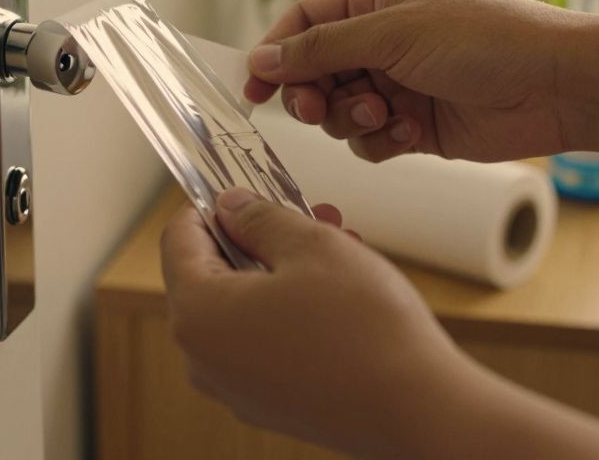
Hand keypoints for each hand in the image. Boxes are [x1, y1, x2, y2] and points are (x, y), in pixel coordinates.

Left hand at [160, 189, 476, 457]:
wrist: (419, 411)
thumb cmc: (365, 328)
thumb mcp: (311, 245)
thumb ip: (259, 218)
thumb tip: (230, 207)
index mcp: (198, 315)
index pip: (178, 239)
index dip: (210, 205)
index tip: (244, 188)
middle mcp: (204, 360)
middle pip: (212, 275)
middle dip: (258, 237)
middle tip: (308, 213)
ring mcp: (236, 388)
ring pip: (244, 308)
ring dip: (281, 270)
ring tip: (338, 245)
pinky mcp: (270, 404)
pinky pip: (264, 343)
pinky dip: (290, 310)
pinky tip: (338, 292)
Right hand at [244, 0, 576, 161]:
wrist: (554, 86)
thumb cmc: (484, 39)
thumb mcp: (392, 32)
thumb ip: (322, 48)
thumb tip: (263, 56)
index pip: (304, 23)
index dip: (275, 54)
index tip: (253, 87)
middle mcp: (382, 39)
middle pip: (314, 72)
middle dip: (312, 94)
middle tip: (315, 108)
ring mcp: (398, 84)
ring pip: (338, 112)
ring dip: (351, 119)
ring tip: (384, 114)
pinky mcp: (415, 126)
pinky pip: (369, 141)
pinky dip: (379, 141)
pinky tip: (407, 134)